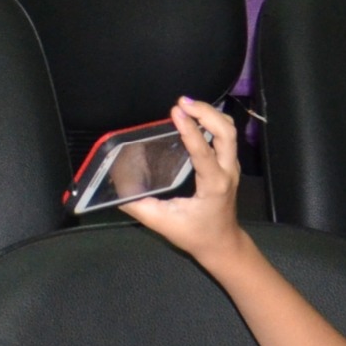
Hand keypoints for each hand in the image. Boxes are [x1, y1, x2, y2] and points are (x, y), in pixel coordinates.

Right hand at [119, 97, 248, 260]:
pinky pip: (227, 135)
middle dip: (206, 113)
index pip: (203, 152)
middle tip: (182, 102)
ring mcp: (231, 166)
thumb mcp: (162, 222)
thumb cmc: (194, 235)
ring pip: (230, 130)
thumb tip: (114, 189)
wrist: (221, 243)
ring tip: (188, 105)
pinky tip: (196, 116)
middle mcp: (227, 172)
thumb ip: (137, 205)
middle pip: (226, 132)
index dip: (190, 130)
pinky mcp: (229, 164)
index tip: (176, 111)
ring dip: (211, 114)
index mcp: (213, 185)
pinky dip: (213, 121)